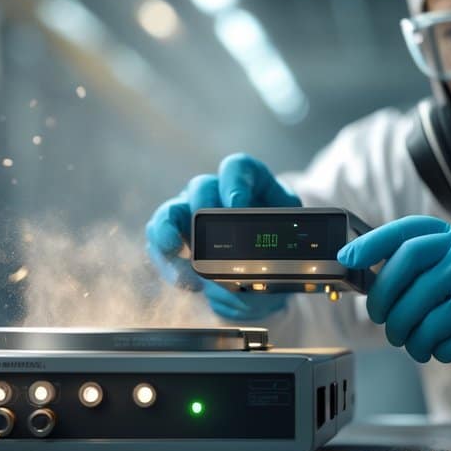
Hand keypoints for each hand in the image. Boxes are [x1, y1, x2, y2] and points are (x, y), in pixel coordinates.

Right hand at [145, 153, 299, 320]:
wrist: (268, 268)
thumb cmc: (281, 247)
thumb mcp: (290, 243)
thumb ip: (279, 253)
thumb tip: (264, 269)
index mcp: (251, 184)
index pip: (239, 168)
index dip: (235, 183)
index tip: (237, 205)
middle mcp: (217, 192)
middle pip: (201, 187)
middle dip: (200, 207)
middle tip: (204, 231)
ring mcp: (192, 212)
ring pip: (171, 211)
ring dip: (168, 231)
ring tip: (173, 250)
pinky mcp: (175, 236)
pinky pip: (160, 242)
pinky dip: (167, 261)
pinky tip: (186, 282)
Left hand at [338, 216, 450, 393]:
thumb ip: (431, 269)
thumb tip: (372, 280)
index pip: (409, 233)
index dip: (373, 244)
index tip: (348, 258)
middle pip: (403, 280)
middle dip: (386, 308)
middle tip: (389, 324)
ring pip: (419, 321)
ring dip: (414, 341)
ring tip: (427, 344)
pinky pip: (443, 345)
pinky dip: (442, 353)